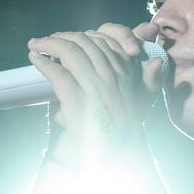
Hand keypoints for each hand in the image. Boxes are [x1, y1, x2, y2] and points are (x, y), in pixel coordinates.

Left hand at [27, 22, 165, 164]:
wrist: (112, 158)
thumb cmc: (121, 131)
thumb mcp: (140, 103)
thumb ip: (149, 81)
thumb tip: (158, 61)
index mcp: (125, 75)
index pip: (105, 41)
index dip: (83, 35)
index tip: (68, 38)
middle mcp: (112, 77)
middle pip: (85, 42)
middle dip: (62, 36)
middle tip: (45, 40)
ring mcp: (95, 88)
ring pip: (70, 52)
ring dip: (49, 44)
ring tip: (36, 45)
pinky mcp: (78, 100)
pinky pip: (58, 73)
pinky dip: (44, 63)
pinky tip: (35, 60)